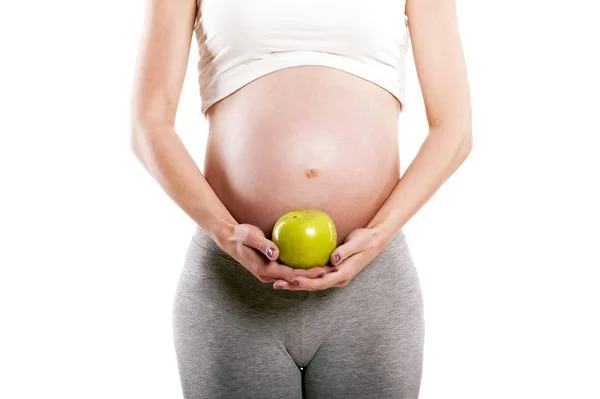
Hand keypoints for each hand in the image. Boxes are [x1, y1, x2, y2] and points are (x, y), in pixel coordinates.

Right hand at [216, 223, 332, 283]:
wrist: (230, 239)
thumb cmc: (240, 235)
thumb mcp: (249, 236)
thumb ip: (263, 245)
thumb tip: (276, 254)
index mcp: (264, 269)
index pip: (290, 275)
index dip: (306, 274)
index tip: (321, 270)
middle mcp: (268, 274)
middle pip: (294, 279)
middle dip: (312, 277)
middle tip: (331, 271)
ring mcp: (270, 272)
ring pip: (292, 276)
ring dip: (308, 274)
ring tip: (327, 269)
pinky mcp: (271, 267)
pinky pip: (289, 269)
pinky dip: (301, 267)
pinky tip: (313, 260)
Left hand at [271, 227, 386, 290]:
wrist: (373, 241)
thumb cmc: (366, 239)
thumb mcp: (358, 242)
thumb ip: (346, 251)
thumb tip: (333, 259)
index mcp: (343, 274)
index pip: (322, 282)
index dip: (307, 282)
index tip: (293, 279)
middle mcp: (337, 278)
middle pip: (313, 286)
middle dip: (294, 286)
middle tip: (276, 284)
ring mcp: (333, 275)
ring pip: (311, 282)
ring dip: (294, 283)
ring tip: (276, 281)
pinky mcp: (330, 270)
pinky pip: (313, 275)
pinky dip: (301, 275)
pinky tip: (287, 271)